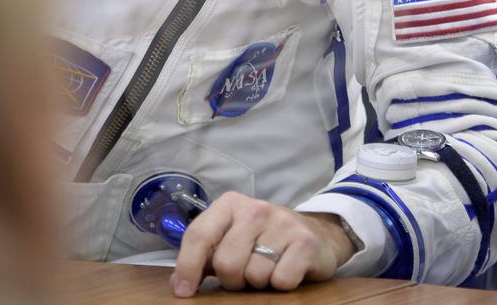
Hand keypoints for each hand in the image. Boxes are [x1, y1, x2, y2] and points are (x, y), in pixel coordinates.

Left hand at [170, 192, 356, 296]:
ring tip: (267, 269)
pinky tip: (286, 269)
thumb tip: (179, 284)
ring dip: (258, 282)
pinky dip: (281, 284)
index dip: (187, 266)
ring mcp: (283, 223)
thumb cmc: (264, 240)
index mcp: (230, 204)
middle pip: (226, 263)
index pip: (199, 235)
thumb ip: (205, 258)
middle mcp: (256, 208)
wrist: (317, 233)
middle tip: (244, 274)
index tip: (184, 292)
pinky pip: (281, 280)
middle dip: (232, 279)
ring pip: (254, 274)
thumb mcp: (232, 240)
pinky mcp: (305, 241)